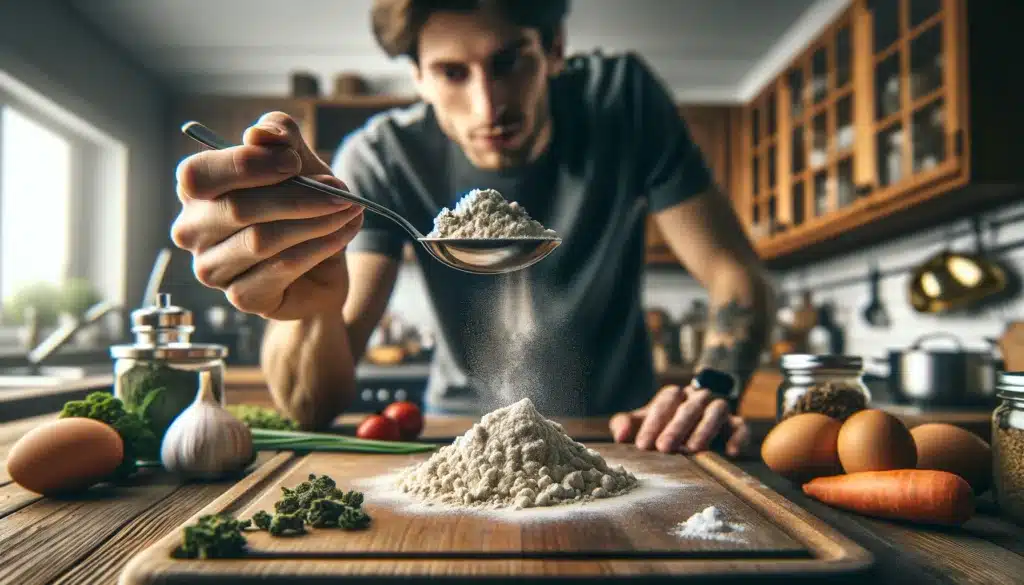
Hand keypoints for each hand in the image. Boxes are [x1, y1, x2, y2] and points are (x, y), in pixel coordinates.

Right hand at [171, 112, 364, 319]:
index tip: (295, 161)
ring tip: (349, 209)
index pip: (200, 174)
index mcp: (195, 191)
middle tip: (340, 190)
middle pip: (237, 209)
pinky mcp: (241, 297)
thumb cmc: (299, 209)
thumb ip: (280, 138)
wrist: (322, 267)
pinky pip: (281, 269)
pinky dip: (319, 247)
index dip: (249, 164)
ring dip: (315, 221)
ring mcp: (212, 269)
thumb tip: (259, 134)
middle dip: (297, 196)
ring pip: (261, 241)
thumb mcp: (297, 164)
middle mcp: (192, 231)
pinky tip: (342, 234)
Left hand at [609, 384, 750, 456]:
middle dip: (676, 427)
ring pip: (716, 410)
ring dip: (705, 429)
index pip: (666, 400)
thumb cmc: (659, 427)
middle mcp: (697, 397)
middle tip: (664, 448)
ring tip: (693, 450)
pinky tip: (729, 453)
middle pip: (690, 405)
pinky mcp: (735, 423)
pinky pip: (740, 426)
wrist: (687, 428)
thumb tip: (620, 435)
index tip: (642, 445)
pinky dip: (737, 438)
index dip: (653, 422)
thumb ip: (625, 424)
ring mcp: (718, 408)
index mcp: (674, 395)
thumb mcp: (640, 424)